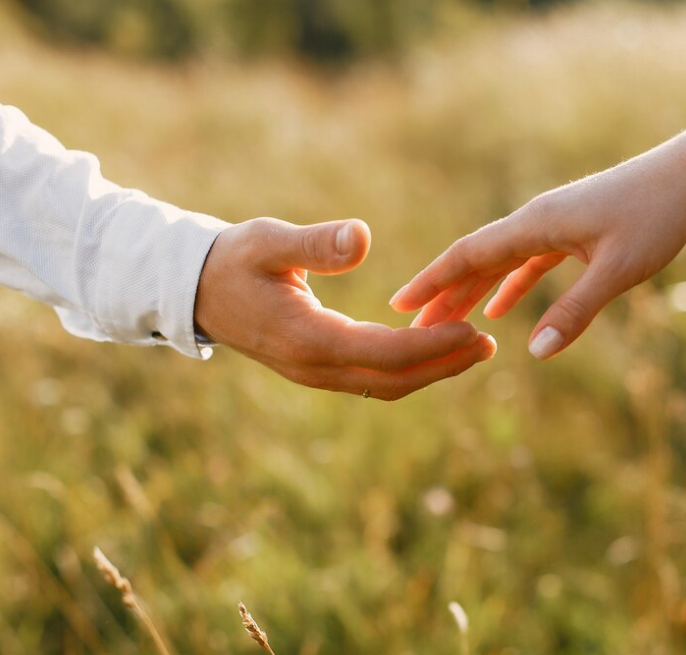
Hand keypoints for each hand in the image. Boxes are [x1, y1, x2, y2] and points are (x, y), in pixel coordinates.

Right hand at [194, 217, 496, 399]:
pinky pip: (372, 379)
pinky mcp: (318, 369)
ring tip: (473, 348)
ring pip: (385, 386)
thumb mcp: (267, 241)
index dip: (432, 345)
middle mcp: (314, 367)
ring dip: (430, 371)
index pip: (384, 353)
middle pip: (393, 380)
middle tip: (490, 345)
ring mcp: (316, 374)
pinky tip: (432, 346)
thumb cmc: (232, 259)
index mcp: (307, 339)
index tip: (473, 330)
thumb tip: (362, 238)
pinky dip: (407, 367)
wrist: (196, 291)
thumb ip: (313, 243)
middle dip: (444, 366)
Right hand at [390, 143, 685, 359]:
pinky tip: (500, 311)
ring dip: (470, 293)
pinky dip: (507, 286)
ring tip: (445, 323)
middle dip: (443, 295)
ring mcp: (550, 225)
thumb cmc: (655, 216)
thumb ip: (576, 310)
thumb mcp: (617, 269)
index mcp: (535, 224)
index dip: (432, 281)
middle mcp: (534, 221)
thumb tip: (536, 351)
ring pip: (497, 262)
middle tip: (413, 329)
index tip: (399, 304)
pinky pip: (525, 262)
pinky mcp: (568, 231)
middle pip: (474, 261)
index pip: (468, 255)